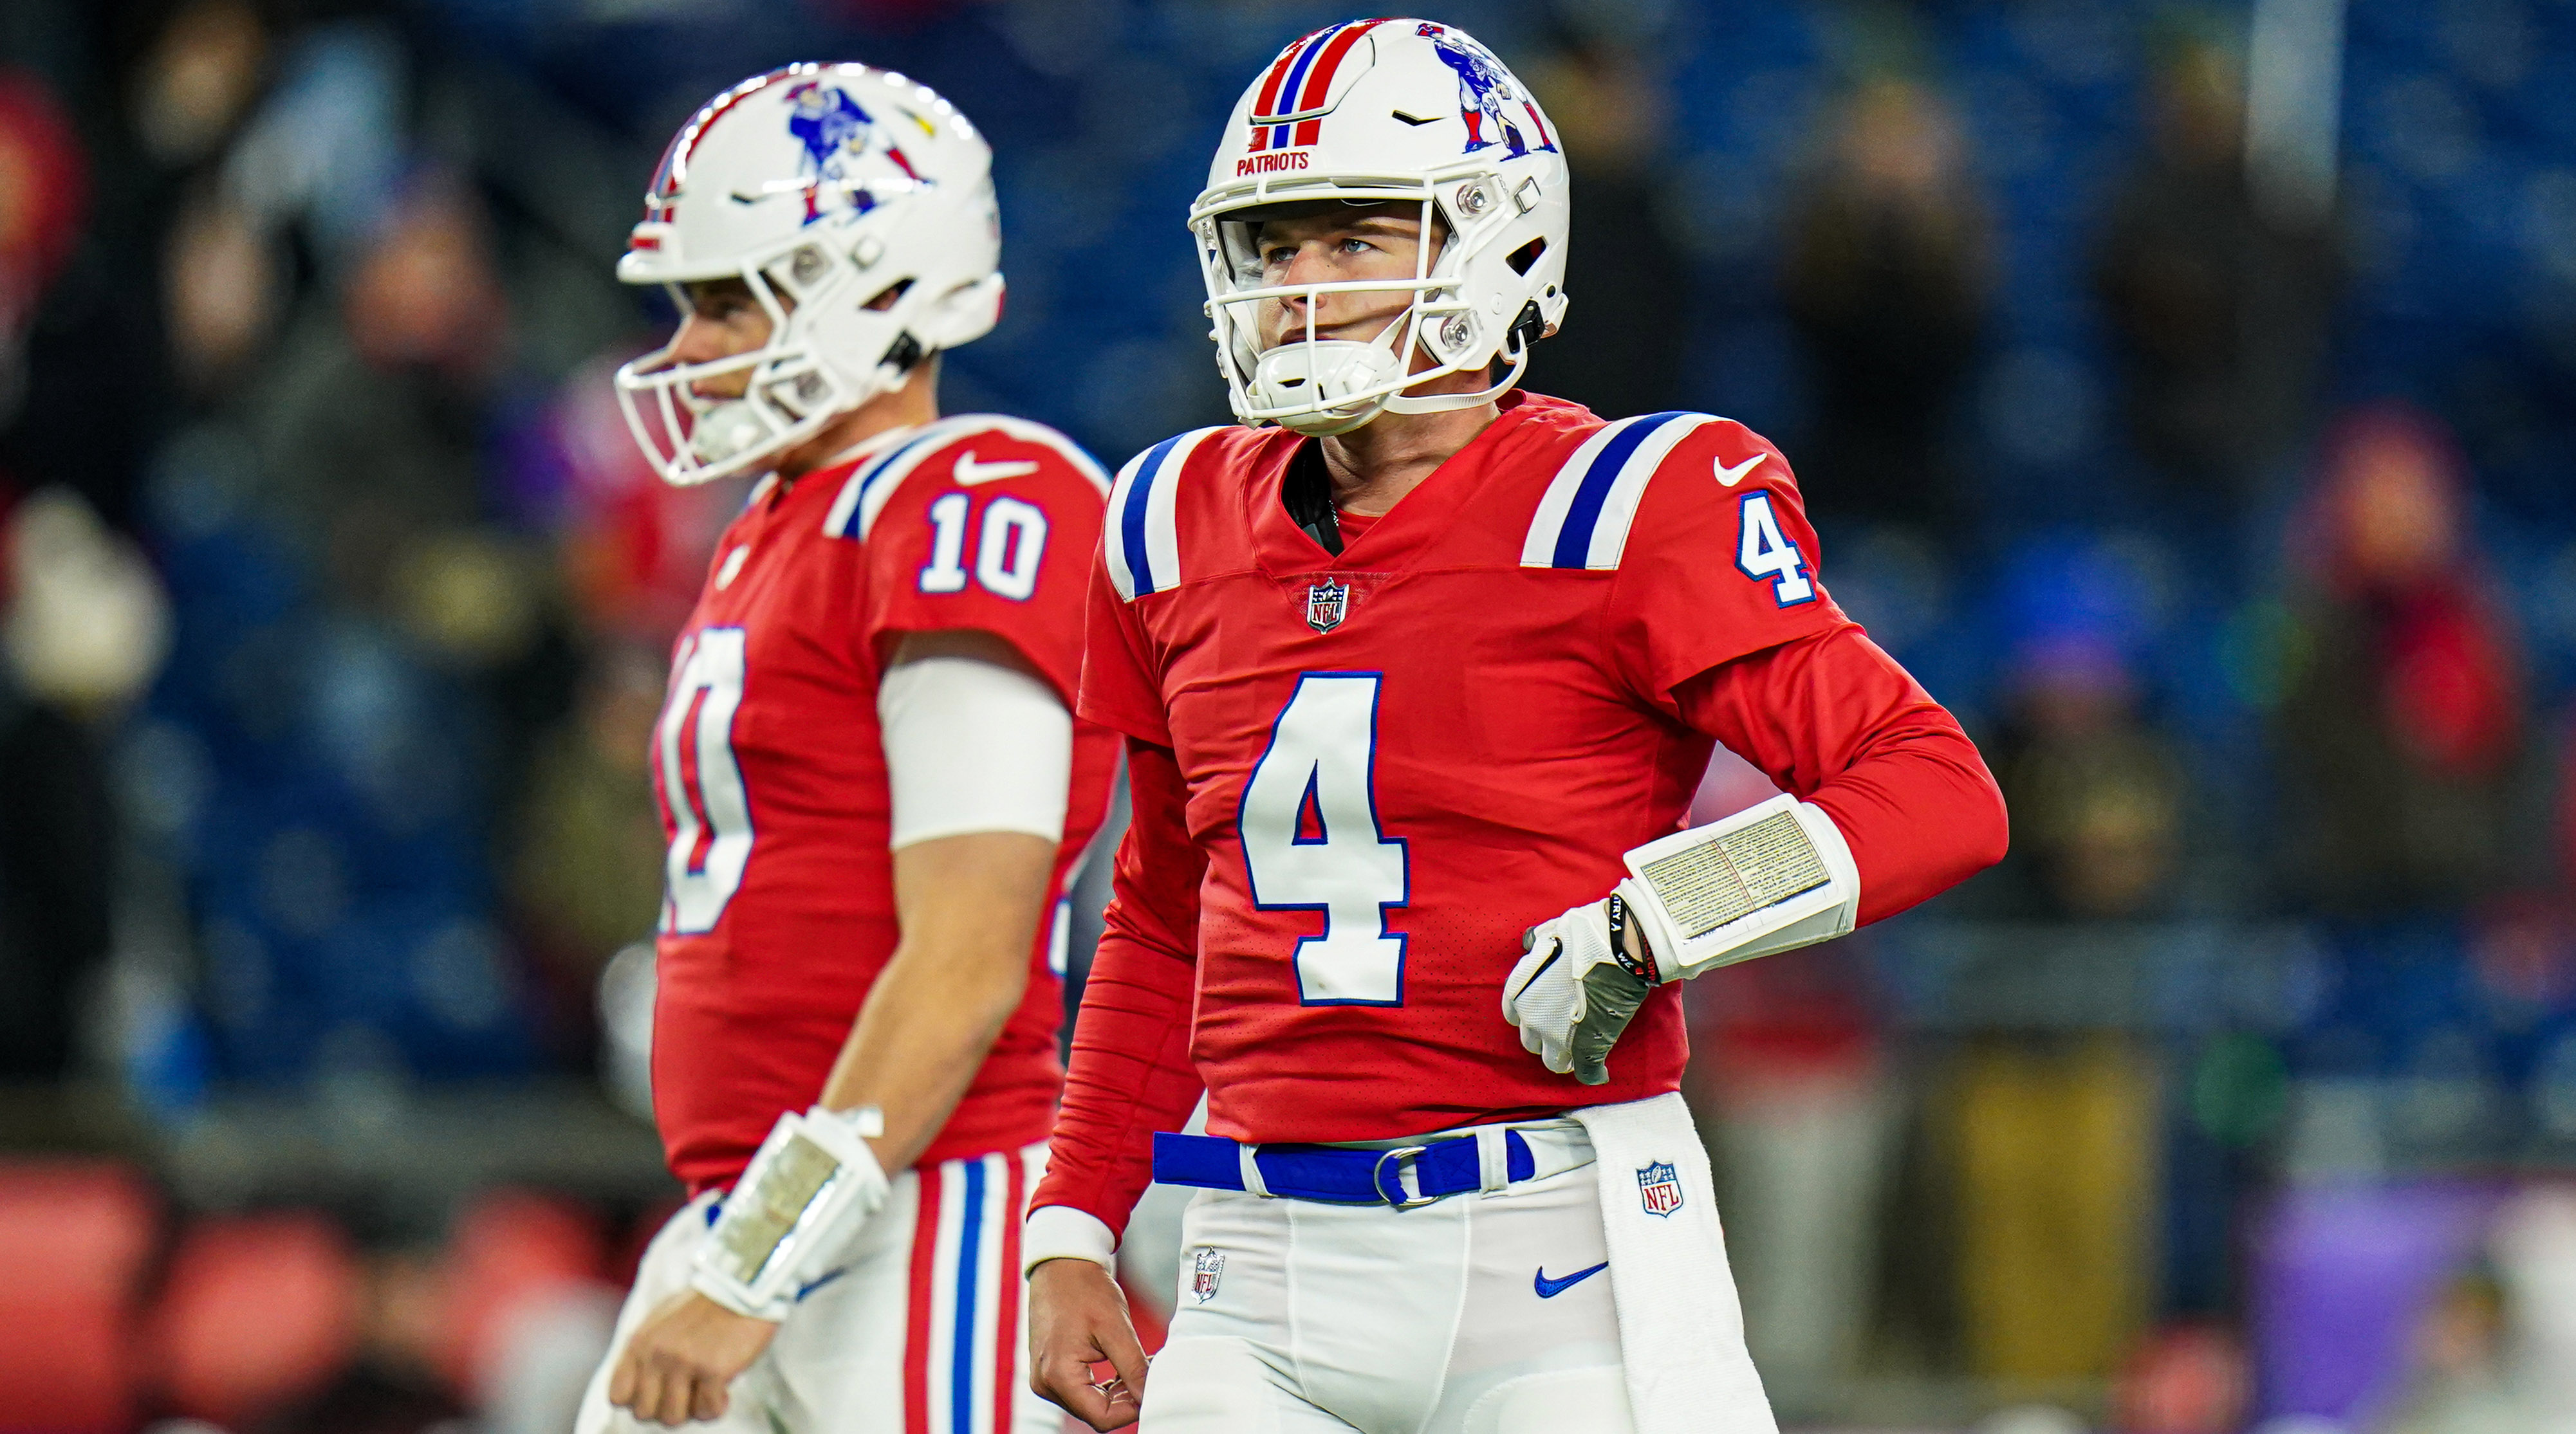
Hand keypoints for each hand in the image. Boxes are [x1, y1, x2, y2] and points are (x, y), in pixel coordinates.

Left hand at [607, 1289, 779, 1425]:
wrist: (742, 1287)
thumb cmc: (705, 1306)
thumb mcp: (661, 1322)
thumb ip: (645, 1352)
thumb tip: (638, 1389)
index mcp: (640, 1342)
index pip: (618, 1396)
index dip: (640, 1401)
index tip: (661, 1391)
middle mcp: (656, 1354)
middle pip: (644, 1414)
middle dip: (667, 1408)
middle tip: (688, 1393)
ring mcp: (684, 1362)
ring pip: (673, 1419)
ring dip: (692, 1410)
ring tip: (706, 1390)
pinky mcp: (713, 1370)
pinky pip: (707, 1412)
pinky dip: (718, 1405)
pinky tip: (725, 1388)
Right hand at [1028, 1257, 1149, 1429]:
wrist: (1061, 1265)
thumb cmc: (1083, 1289)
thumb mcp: (1115, 1328)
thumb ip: (1133, 1368)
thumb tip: (1149, 1397)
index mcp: (1058, 1376)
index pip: (1102, 1418)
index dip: (1132, 1408)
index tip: (1151, 1386)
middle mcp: (1045, 1383)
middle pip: (1095, 1413)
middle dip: (1126, 1398)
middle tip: (1147, 1372)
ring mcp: (1044, 1378)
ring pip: (1089, 1403)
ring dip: (1116, 1392)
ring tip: (1137, 1366)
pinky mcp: (1049, 1370)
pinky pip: (1080, 1390)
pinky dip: (1102, 1384)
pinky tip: (1120, 1367)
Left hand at [1503, 893, 1656, 1084]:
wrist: (1618, 946)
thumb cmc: (1586, 935)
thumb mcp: (1550, 933)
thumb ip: (1537, 944)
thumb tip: (1531, 942)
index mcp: (1519, 993)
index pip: (1513, 1016)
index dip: (1530, 1015)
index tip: (1544, 1014)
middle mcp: (1532, 1018)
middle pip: (1531, 1041)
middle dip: (1545, 1036)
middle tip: (1564, 1030)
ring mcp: (1558, 1037)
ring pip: (1553, 1061)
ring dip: (1564, 1056)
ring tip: (1579, 1051)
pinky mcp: (1588, 1048)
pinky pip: (1586, 1073)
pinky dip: (1593, 1074)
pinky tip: (1600, 1072)